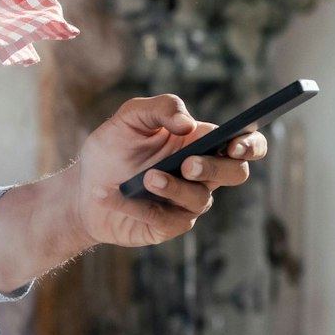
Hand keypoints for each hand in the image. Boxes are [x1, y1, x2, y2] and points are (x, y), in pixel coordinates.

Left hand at [68, 93, 269, 247]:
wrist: (83, 187)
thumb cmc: (111, 148)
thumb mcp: (130, 117)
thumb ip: (161, 108)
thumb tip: (188, 124)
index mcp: (201, 141)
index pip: (246, 143)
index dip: (251, 144)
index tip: (236, 143)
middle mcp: (202, 173)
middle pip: (235, 173)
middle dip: (215, 168)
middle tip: (188, 163)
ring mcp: (187, 202)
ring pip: (200, 199)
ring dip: (175, 188)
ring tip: (148, 178)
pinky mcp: (169, 226)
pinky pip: (169, 220)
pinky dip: (143, 207)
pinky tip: (118, 196)